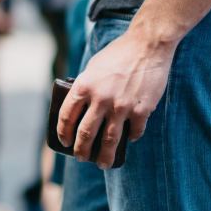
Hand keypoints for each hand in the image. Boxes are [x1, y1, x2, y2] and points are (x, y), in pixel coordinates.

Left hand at [57, 27, 176, 168]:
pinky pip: (134, 131)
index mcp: (84, 87)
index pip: (67, 117)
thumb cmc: (118, 54)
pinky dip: (131, 138)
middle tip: (81, 158)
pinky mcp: (141, 109)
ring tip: (103, 164)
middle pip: (86, 133)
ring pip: (110, 140)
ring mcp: (121, 106)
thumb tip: (80, 108)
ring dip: (105, 156)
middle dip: (81, 150)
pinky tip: (129, 139)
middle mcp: (100, 99)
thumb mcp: (93, 68)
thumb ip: (86, 87)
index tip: (65, 142)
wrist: (147, 45)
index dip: (63, 133)